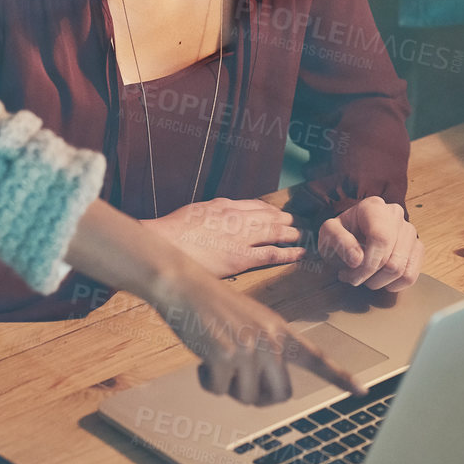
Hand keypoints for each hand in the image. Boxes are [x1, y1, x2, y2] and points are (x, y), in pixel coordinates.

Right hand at [141, 198, 305, 277]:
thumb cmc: (173, 231)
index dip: (269, 209)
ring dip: (290, 233)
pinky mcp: (240, 258)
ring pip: (274, 232)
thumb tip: (220, 217)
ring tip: (299, 235)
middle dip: (283, 219)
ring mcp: (240, 237)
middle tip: (293, 222)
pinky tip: (299, 253)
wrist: (164, 244)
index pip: (255, 205)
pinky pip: (271, 254)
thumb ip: (212, 213)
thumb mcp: (195, 211)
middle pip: (268, 217)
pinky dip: (288, 253)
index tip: (276, 212)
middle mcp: (237, 218)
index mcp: (225, 206)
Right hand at [150, 263, 365, 404]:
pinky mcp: (225, 354)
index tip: (361, 392)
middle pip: (280, 394)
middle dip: (259, 396)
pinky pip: (219, 390)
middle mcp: (270, 339)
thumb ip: (265, 351)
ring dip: (228, 386)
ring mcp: (248, 347)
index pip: (316, 357)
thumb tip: (264, 393)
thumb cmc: (214, 307)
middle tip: (240, 381)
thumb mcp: (251, 322)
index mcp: (280, 330)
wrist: (185, 286)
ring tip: (218, 358)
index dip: (339, 378)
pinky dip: (207, 381)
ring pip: (247, 397)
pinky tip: (202, 359)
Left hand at [318, 197, 422, 290]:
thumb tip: (358, 259)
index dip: (368, 265)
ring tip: (364, 277)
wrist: (350, 235)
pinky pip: (410, 276)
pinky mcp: (417, 248)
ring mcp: (410, 232)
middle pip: (392, 260)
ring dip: (379, 282)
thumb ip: (339, 241)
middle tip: (353, 278)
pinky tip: (379, 279)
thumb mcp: (328, 234)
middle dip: (370, 277)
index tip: (350, 275)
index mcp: (374, 207)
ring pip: (402, 270)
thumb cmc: (340, 234)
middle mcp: (396, 215)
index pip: (381, 239)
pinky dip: (393, 284)